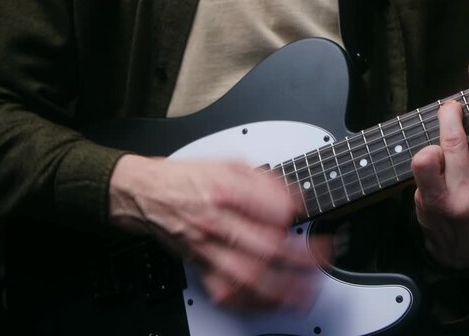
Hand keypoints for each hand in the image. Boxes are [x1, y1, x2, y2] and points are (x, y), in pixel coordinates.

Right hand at [108, 155, 328, 309]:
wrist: (147, 194)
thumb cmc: (188, 178)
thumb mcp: (229, 162)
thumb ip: (264, 180)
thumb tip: (294, 199)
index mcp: (226, 192)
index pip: (270, 211)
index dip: (293, 218)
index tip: (304, 217)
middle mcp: (216, 223)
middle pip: (264, 248)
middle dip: (300, 260)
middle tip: (322, 260)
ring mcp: (207, 248)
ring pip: (247, 277)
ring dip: (281, 289)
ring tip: (305, 294)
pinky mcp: (200, 267)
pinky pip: (227, 293)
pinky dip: (251, 303)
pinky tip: (271, 305)